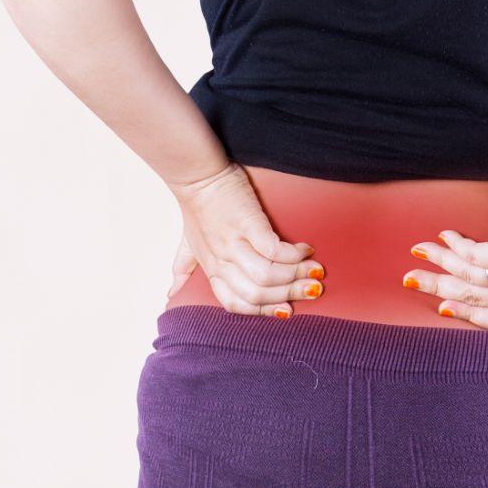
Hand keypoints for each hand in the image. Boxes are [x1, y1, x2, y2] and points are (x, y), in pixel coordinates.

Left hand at [168, 163, 323, 317]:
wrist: (196, 175)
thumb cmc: (195, 206)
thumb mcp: (187, 243)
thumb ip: (183, 268)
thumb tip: (172, 293)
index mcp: (212, 269)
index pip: (236, 304)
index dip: (264, 311)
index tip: (286, 309)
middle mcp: (222, 261)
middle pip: (257, 294)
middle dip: (288, 295)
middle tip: (311, 290)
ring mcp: (234, 244)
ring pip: (267, 277)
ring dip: (296, 276)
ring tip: (314, 271)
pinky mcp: (247, 224)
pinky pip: (274, 251)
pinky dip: (294, 254)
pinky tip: (305, 249)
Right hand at [402, 186, 487, 330]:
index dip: (467, 315)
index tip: (442, 306)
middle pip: (473, 296)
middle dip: (437, 286)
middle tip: (411, 279)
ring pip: (467, 274)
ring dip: (439, 260)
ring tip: (419, 250)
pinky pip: (470, 256)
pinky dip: (454, 244)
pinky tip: (445, 234)